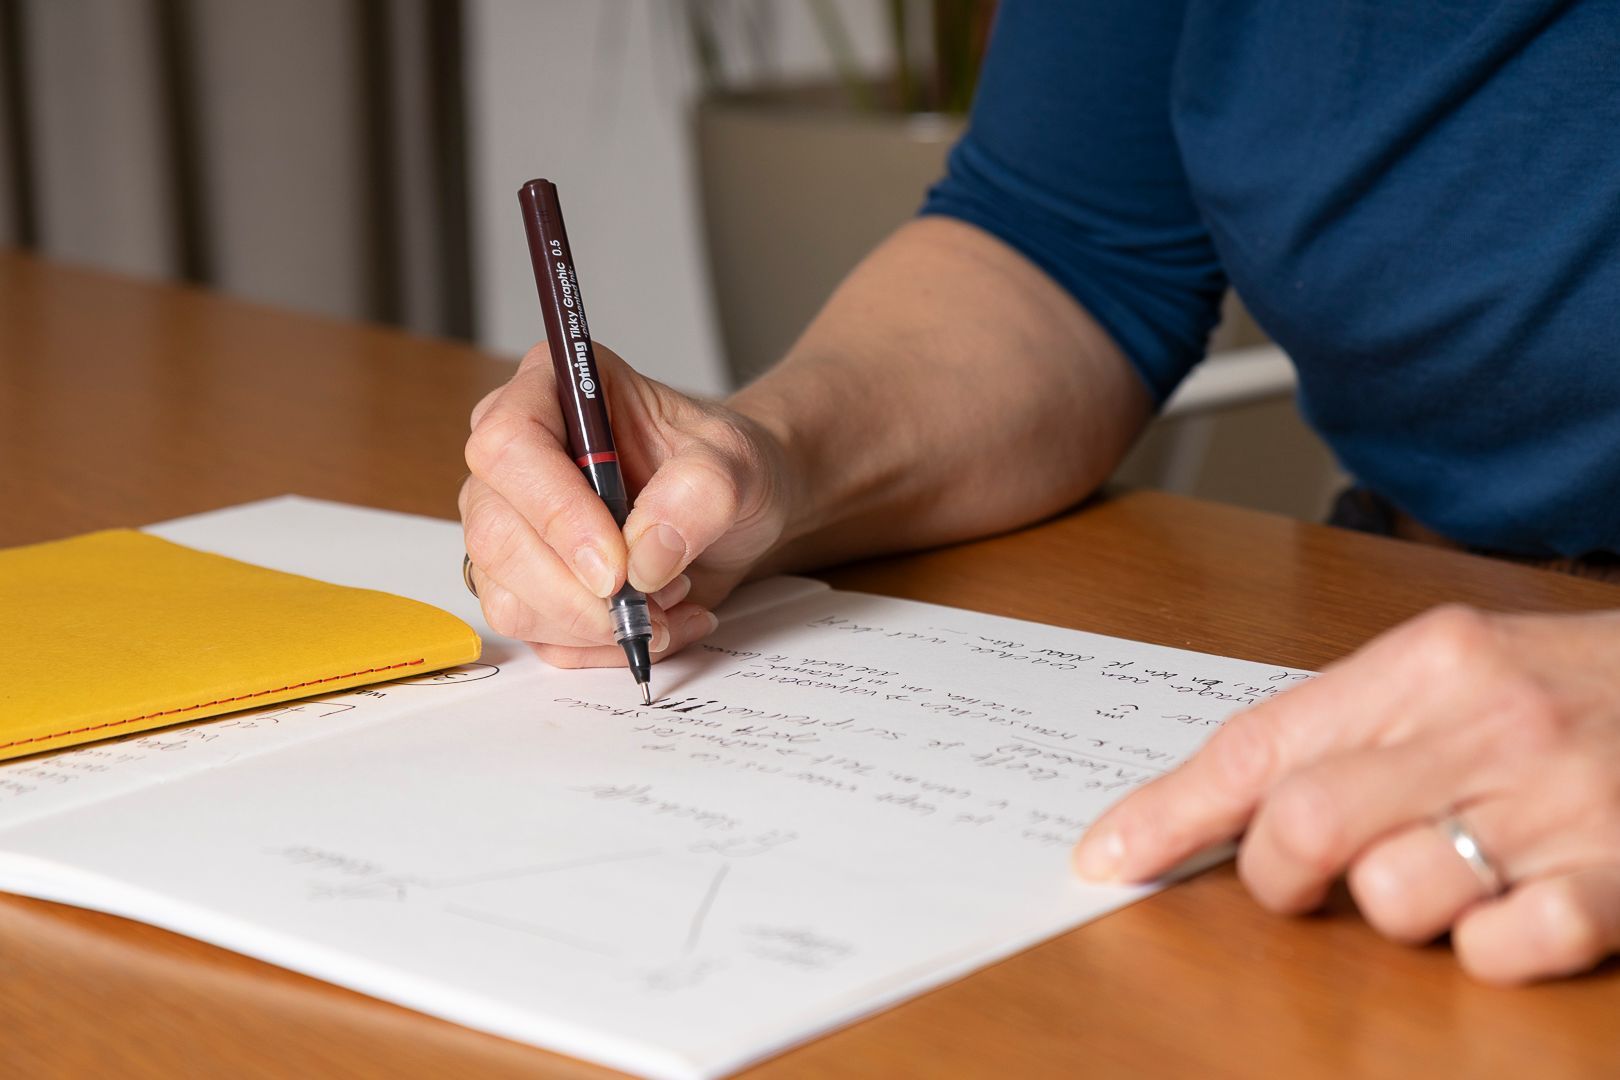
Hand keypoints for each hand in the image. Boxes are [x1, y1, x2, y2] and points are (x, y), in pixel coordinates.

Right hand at [460, 341, 791, 667]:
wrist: (735, 511)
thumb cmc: (725, 467)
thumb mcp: (739, 462)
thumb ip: (702, 492)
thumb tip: (645, 554)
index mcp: (552, 390)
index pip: (509, 446)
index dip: (556, 513)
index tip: (616, 567)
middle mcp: (514, 456)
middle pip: (497, 534)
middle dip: (578, 592)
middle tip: (654, 599)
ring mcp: (508, 521)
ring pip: (509, 596)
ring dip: (595, 623)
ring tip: (668, 599)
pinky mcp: (521, 580)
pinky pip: (534, 633)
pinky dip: (599, 645)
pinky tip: (655, 620)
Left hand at [1072, 604, 1619, 983]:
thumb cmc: (1577, 685)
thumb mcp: (1461, 666)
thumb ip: (1352, 722)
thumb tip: (1231, 798)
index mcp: (1429, 661)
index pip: (1260, 743)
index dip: (1168, 810)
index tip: (1106, 857)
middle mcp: (1488, 725)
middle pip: (1305, 823)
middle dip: (1276, 871)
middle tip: (1298, 875)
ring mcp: (1560, 806)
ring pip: (1392, 896)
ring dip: (1390, 907)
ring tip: (1440, 873)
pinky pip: (1502, 951)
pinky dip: (1482, 950)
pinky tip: (1506, 911)